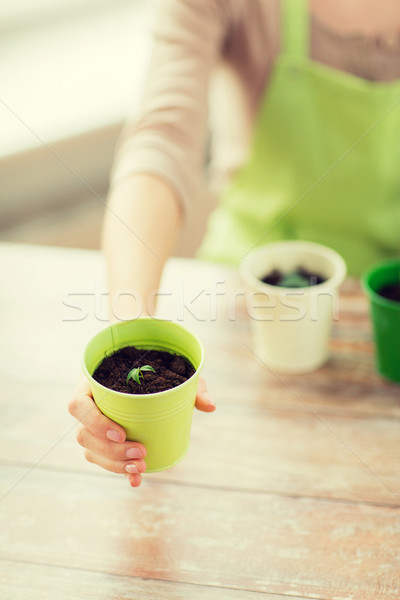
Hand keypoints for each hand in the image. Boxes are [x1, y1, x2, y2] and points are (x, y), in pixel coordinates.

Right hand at [68, 374, 214, 487]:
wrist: (144, 371)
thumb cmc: (153, 367)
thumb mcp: (172, 372)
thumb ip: (192, 385)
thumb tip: (210, 406)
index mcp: (91, 383)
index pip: (78, 405)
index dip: (95, 422)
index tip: (122, 432)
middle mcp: (86, 405)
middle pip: (83, 434)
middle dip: (111, 450)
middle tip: (141, 453)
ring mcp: (90, 424)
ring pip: (90, 450)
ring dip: (113, 463)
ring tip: (140, 466)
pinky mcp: (100, 439)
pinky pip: (101, 459)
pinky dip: (118, 470)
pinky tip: (135, 479)